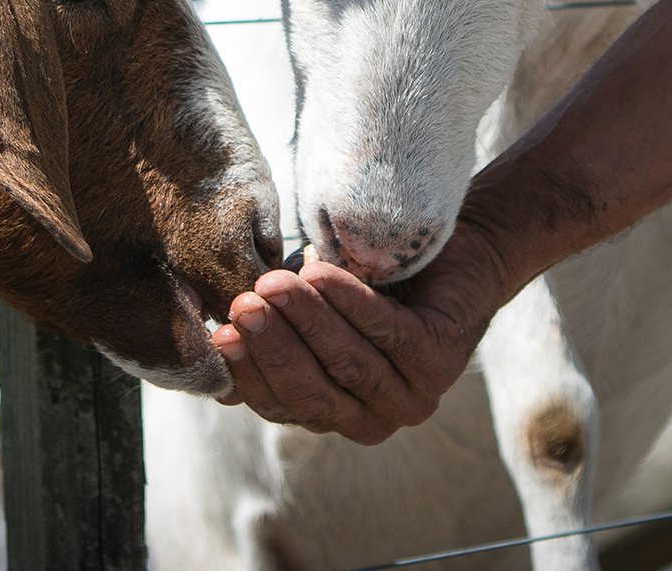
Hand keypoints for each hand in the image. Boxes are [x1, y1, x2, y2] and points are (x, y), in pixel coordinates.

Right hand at [210, 219, 511, 443]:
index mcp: (335, 414)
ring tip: (274, 283)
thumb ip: (275, 334)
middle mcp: (373, 417)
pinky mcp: (441, 361)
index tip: (221, 332)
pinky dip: (351, 303)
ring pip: (348, 364)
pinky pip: (388, 333)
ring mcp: (412, 395)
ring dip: (307, 321)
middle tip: (244, 303)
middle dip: (274, 347)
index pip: (281, 405)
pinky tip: (322, 273)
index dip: (250, 372)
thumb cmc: (374, 285)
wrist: (457, 255)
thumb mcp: (315, 313)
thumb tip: (214, 343)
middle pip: (313, 392)